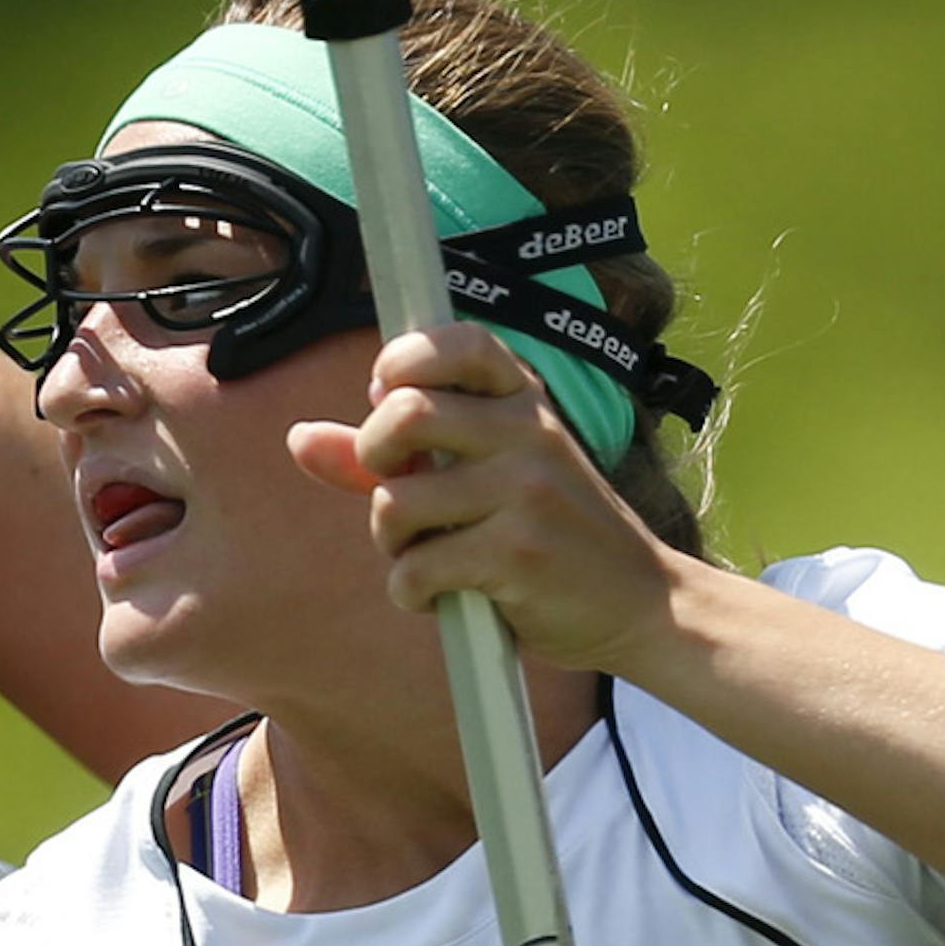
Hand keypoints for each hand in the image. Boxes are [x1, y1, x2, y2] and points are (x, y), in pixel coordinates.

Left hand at [289, 323, 679, 672]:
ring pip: (397, 502)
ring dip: (391, 543)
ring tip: (424, 557)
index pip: (457, 340)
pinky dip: (412, 594)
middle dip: (374, 460)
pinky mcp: (518, 555)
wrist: (643, 605)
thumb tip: (301, 439)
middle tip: (395, 489)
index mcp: (525, 401)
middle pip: (404, 413)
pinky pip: (416, 570)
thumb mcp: (489, 478)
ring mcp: (526, 491)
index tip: (387, 400)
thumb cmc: (554, 537)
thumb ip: (395, 457)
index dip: (401, 362)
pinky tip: (443, 597)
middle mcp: (529, 432)